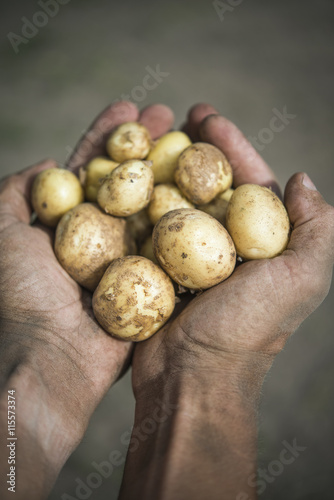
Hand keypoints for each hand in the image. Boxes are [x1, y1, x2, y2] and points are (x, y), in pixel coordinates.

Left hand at [0, 101, 173, 499]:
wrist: (53, 359)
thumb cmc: (22, 296)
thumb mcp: (1, 234)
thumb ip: (14, 193)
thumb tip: (45, 162)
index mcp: (68, 222)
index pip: (91, 168)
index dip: (109, 136)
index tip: (129, 106)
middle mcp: (102, 235)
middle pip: (129, 178)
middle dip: (148, 143)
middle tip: (170, 113)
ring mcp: (130, 255)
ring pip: (155, 204)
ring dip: (173, 170)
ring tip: (194, 136)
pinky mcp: (153, 279)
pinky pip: (174, 242)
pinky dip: (189, 215)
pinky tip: (209, 188)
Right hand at [133, 102, 333, 394]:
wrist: (193, 377)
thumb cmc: (249, 328)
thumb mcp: (301, 278)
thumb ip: (318, 228)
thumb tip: (301, 179)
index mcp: (263, 244)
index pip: (249, 180)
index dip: (232, 145)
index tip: (207, 116)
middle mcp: (227, 248)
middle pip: (211, 184)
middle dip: (198, 148)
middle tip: (180, 114)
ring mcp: (189, 259)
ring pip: (177, 201)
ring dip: (165, 168)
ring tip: (149, 137)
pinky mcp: (156, 270)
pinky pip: (147, 228)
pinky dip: (139, 202)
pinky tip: (126, 178)